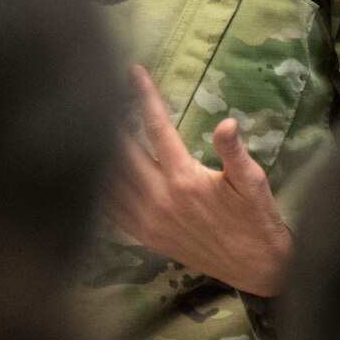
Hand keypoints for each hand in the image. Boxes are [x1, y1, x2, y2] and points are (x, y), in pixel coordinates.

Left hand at [104, 65, 292, 296]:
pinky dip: (96, 188)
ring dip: (95, 153)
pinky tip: (87, 171)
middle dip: (107, 121)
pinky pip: (109, 210)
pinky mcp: (144, 237)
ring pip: (109, 182)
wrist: (255, 268)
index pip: (157, 128)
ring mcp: (147, 220)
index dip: (144, 96)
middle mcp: (159, 199)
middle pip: (120, 153)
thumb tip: (227, 121)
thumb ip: (234, 151)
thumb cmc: (256, 219)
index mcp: (184, 179)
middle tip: (93, 93)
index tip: (133, 71)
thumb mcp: (253, 181)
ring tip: (83, 125)